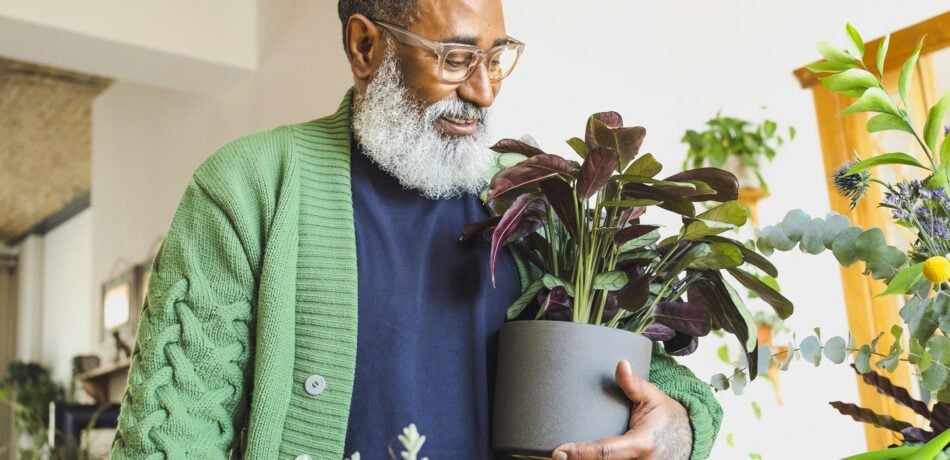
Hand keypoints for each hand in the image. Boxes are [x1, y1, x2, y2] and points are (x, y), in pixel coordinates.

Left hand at [552, 360, 691, 459]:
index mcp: (641, 444)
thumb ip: (633, 384)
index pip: (605, 452)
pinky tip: (579, 458)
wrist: (687, 437)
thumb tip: (620, 364)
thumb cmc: (665, 416)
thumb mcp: (652, 397)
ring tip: (564, 457)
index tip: (559, 452)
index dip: (581, 453)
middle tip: (556, 455)